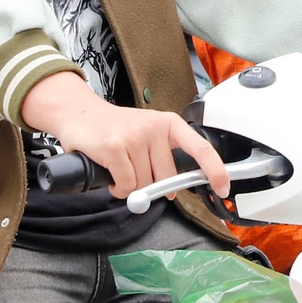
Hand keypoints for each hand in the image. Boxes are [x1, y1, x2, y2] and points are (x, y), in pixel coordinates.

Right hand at [20, 71, 229, 200]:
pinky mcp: (115, 148)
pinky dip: (118, 188)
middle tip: (136, 173)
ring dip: (131, 186)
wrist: (78, 112)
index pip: (200, 148)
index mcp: (169, 123)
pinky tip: (111, 176)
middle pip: (167, 178)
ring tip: (120, 168)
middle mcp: (154, 127)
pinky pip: (126, 185)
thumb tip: (175, 190)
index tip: (223, 186)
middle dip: (152, 185)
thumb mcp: (146, 133)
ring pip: (144, 184)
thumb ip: (163, 157)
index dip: (215, 169)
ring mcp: (134, 136)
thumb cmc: (114, 127)